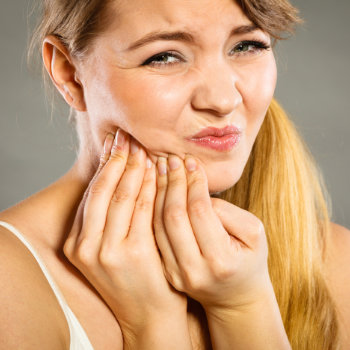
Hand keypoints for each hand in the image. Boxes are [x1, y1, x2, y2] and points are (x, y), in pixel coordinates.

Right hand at [63, 130, 190, 347]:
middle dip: (118, 159)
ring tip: (143, 146)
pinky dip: (151, 185)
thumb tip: (115, 177)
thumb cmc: (132, 278)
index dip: (105, 166)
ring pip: (124, 195)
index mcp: (77, 244)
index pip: (92, 194)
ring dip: (135, 167)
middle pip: (104, 189)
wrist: (148, 315)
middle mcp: (87, 246)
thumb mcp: (108, 251)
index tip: (115, 144)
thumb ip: (107, 221)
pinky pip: (144, 208)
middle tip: (128, 136)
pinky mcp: (132, 252)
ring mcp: (107, 251)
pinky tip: (157, 169)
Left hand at [154, 154, 270, 313]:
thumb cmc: (249, 259)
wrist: (235, 297)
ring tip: (159, 168)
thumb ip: (227, 212)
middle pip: (174, 217)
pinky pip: (154, 234)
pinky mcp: (166, 271)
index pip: (200, 211)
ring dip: (157, 192)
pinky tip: (153, 188)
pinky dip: (152, 208)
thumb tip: (196, 192)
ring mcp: (176, 273)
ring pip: (158, 224)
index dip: (193, 183)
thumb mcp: (254, 234)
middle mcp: (194, 270)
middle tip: (171, 159)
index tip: (190, 162)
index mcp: (221, 260)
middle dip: (172, 183)